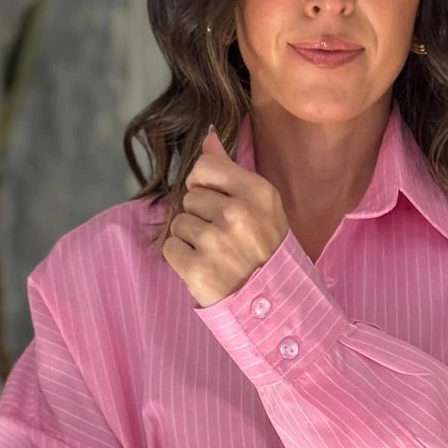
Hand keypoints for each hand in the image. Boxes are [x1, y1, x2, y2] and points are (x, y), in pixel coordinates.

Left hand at [162, 127, 289, 307]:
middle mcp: (237, 214)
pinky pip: (171, 248)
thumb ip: (232, 172)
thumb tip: (208, 138)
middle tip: (224, 242)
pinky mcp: (198, 269)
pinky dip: (183, 261)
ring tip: (217, 258)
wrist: (277, 310)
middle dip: (201, 217)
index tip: (217, 205)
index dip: (204, 185)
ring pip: (180, 223)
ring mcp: (216, 243)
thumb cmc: (269, 257)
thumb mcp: (263, 210)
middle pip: (190, 197)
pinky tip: (206, 270)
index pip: (205, 167)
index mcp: (258, 194)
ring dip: (192, 241)